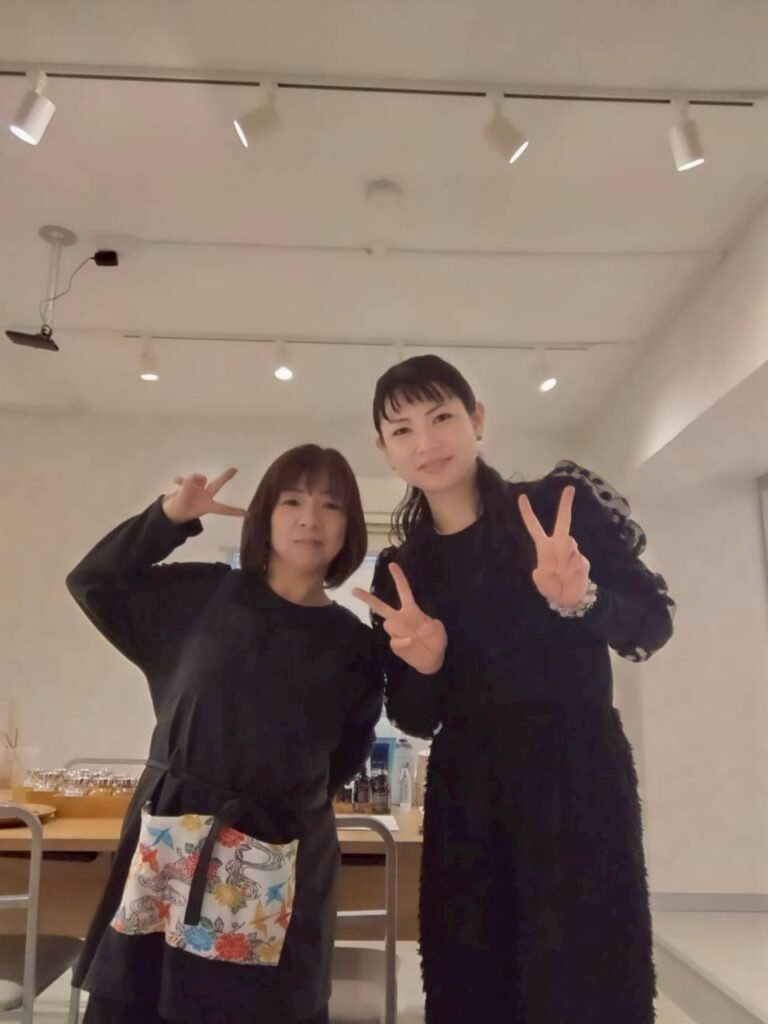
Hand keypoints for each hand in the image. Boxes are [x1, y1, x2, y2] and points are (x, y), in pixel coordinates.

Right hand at [162, 468, 246, 524]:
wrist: (167, 514)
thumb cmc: (178, 512)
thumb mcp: (182, 502)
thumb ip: (187, 488)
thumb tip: (192, 477)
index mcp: (206, 505)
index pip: (223, 508)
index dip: (234, 511)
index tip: (247, 514)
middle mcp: (204, 497)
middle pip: (217, 485)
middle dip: (225, 477)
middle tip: (235, 469)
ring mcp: (196, 491)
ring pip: (198, 478)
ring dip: (191, 480)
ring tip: (182, 487)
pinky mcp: (188, 486)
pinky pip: (186, 479)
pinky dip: (181, 480)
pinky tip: (175, 482)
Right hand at [354, 562, 446, 674]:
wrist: (433, 659)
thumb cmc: (436, 639)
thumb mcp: (438, 628)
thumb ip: (430, 625)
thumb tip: (418, 629)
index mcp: (412, 610)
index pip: (404, 591)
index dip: (399, 578)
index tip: (392, 564)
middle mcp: (401, 619)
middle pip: (381, 606)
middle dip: (367, 598)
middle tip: (354, 590)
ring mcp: (397, 632)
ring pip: (388, 623)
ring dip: (400, 628)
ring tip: (413, 636)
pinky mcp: (395, 645)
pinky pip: (395, 640)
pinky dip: (403, 641)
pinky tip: (411, 643)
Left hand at [517, 485, 589, 607]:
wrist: (568, 598)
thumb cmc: (551, 586)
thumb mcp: (539, 579)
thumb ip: (543, 569)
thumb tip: (561, 559)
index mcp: (544, 547)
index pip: (534, 527)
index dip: (527, 513)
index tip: (522, 497)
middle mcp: (559, 545)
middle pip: (563, 521)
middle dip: (565, 504)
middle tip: (569, 487)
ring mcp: (572, 551)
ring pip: (568, 543)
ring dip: (563, 560)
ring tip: (561, 573)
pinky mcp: (582, 559)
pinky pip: (576, 560)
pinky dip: (571, 570)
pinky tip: (570, 576)